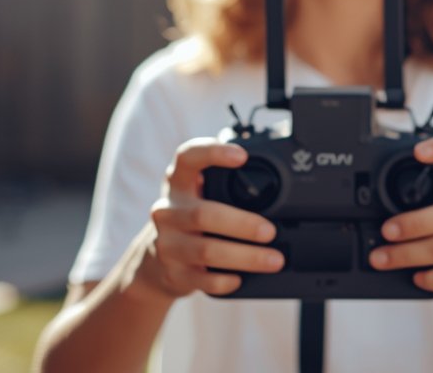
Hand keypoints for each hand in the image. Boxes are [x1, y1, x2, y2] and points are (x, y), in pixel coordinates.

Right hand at [133, 138, 284, 300]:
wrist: (153, 265)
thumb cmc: (188, 221)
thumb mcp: (196, 195)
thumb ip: (223, 185)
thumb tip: (279, 186)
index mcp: (178, 183)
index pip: (187, 158)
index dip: (213, 152)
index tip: (242, 156)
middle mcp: (168, 211)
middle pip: (204, 214)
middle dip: (243, 224)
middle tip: (270, 231)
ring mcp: (167, 244)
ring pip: (207, 251)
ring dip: (245, 256)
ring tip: (274, 259)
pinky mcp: (174, 274)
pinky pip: (203, 280)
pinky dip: (226, 280)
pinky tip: (242, 278)